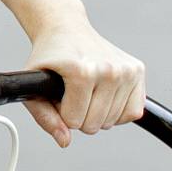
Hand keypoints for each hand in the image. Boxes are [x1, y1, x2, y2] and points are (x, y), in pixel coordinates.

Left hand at [24, 24, 146, 147]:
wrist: (66, 29)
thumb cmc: (49, 59)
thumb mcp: (33, 86)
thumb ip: (44, 117)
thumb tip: (65, 141)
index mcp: (82, 71)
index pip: (74, 121)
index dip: (61, 112)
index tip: (57, 94)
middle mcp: (109, 69)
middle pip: (94, 124)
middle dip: (79, 115)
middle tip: (71, 91)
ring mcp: (126, 69)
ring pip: (113, 121)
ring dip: (97, 113)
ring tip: (85, 90)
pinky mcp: (138, 70)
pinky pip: (133, 112)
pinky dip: (117, 112)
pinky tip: (103, 95)